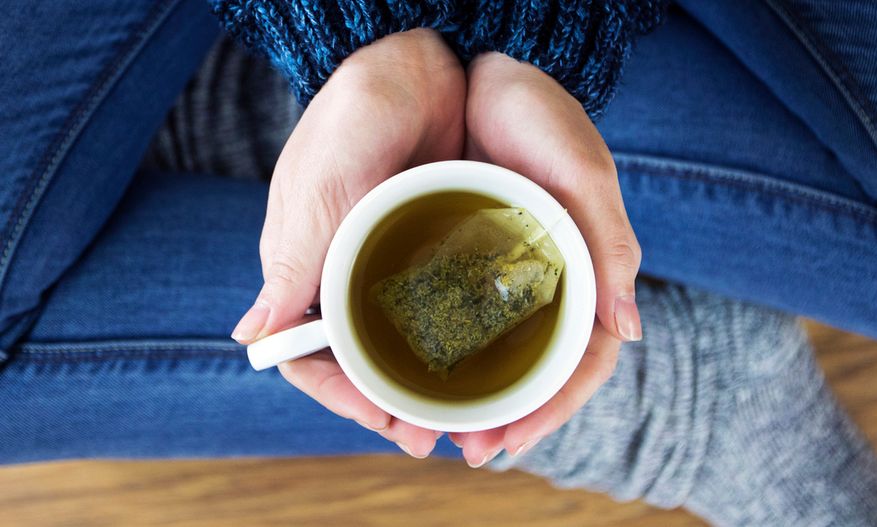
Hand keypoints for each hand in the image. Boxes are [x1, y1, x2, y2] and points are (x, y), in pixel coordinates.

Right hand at [231, 29, 464, 457]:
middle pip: (363, 363)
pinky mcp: (431, 244)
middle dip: (393, 406)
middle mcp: (346, 276)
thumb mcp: (318, 191)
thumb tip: (254, 339)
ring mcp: (389, 263)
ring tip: (466, 417)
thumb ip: (292, 266)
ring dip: (427, 385)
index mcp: (307, 272)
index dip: (346, 400)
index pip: (314, 358)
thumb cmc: (352, 119)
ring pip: (401, 344)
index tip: (390, 425)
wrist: (413, 64)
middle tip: (438, 438)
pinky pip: (437, 307)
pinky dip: (454, 342)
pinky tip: (484, 363)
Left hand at [450, 52, 641, 465]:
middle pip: (536, 369)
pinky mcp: (464, 255)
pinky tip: (419, 375)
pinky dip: (446, 354)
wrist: (477, 64)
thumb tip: (630, 329)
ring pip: (498, 353)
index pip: (581, 359)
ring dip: (471, 398)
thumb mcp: (581, 171)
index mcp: (584, 268)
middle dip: (507, 417)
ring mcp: (506, 271)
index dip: (551, 407)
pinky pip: (459, 318)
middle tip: (464, 448)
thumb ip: (609, 243)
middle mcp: (547, 279)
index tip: (509, 439)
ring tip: (433, 429)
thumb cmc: (539, 114)